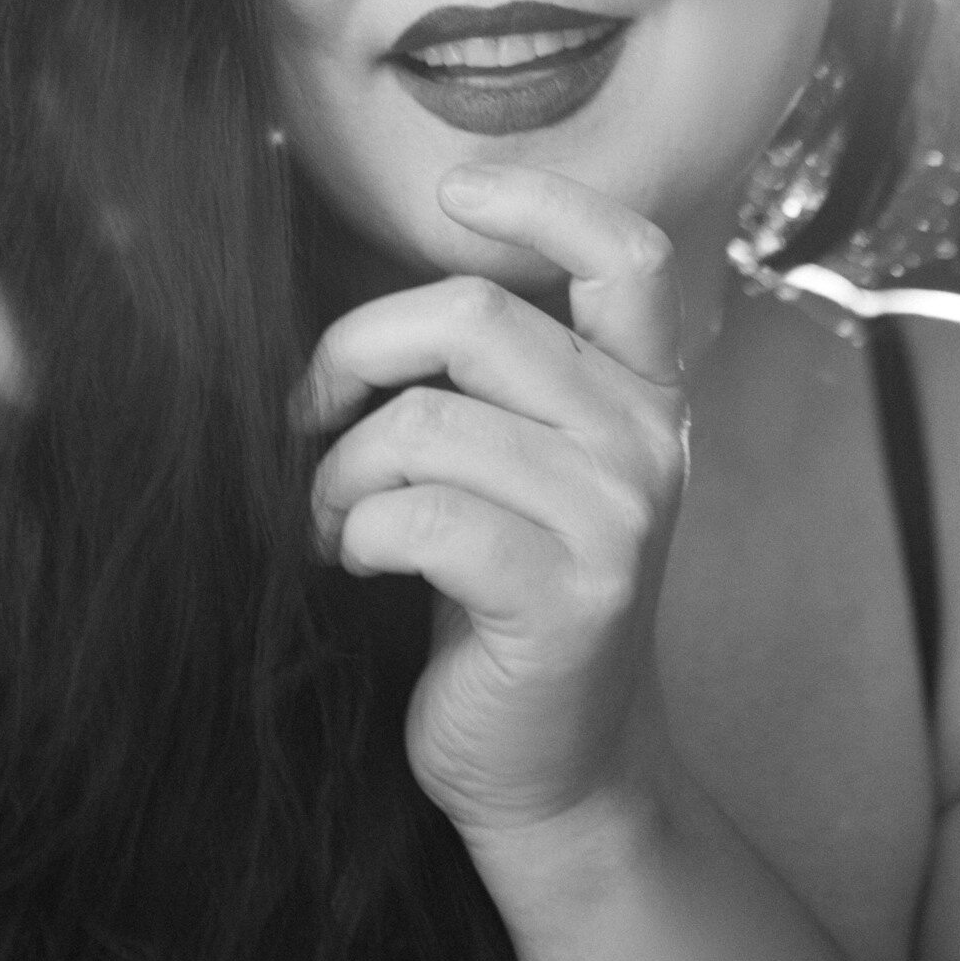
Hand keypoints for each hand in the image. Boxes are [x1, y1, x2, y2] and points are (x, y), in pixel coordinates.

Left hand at [296, 163, 690, 843]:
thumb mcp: (537, 465)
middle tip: (312, 410)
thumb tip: (381, 310)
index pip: (625, 254)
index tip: (456, 193)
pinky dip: (354, 532)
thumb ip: (504, 378)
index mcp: (645, 392)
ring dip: (340, 469)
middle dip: (356, 351)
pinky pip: (416, 517)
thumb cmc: (511, 594)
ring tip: (333, 514)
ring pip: (423, 423)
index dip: (539, 198)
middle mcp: (647, 441)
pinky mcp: (564, 596)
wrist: (562, 767)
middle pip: (473, 316)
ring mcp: (615, 518)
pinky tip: (355, 562)